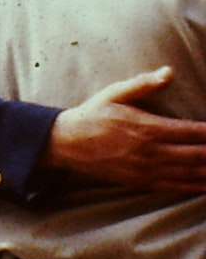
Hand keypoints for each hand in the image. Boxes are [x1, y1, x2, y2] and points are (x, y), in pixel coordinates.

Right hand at [41, 67, 205, 191]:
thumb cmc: (92, 115)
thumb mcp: (114, 94)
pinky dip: (194, 186)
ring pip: (189, 173)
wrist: (65, 143)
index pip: (192, 131)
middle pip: (196, 155)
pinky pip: (174, 186)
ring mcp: (145, 169)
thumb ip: (143, 84)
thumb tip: (169, 71)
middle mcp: (149, 151)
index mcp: (147, 127)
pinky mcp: (140, 182)